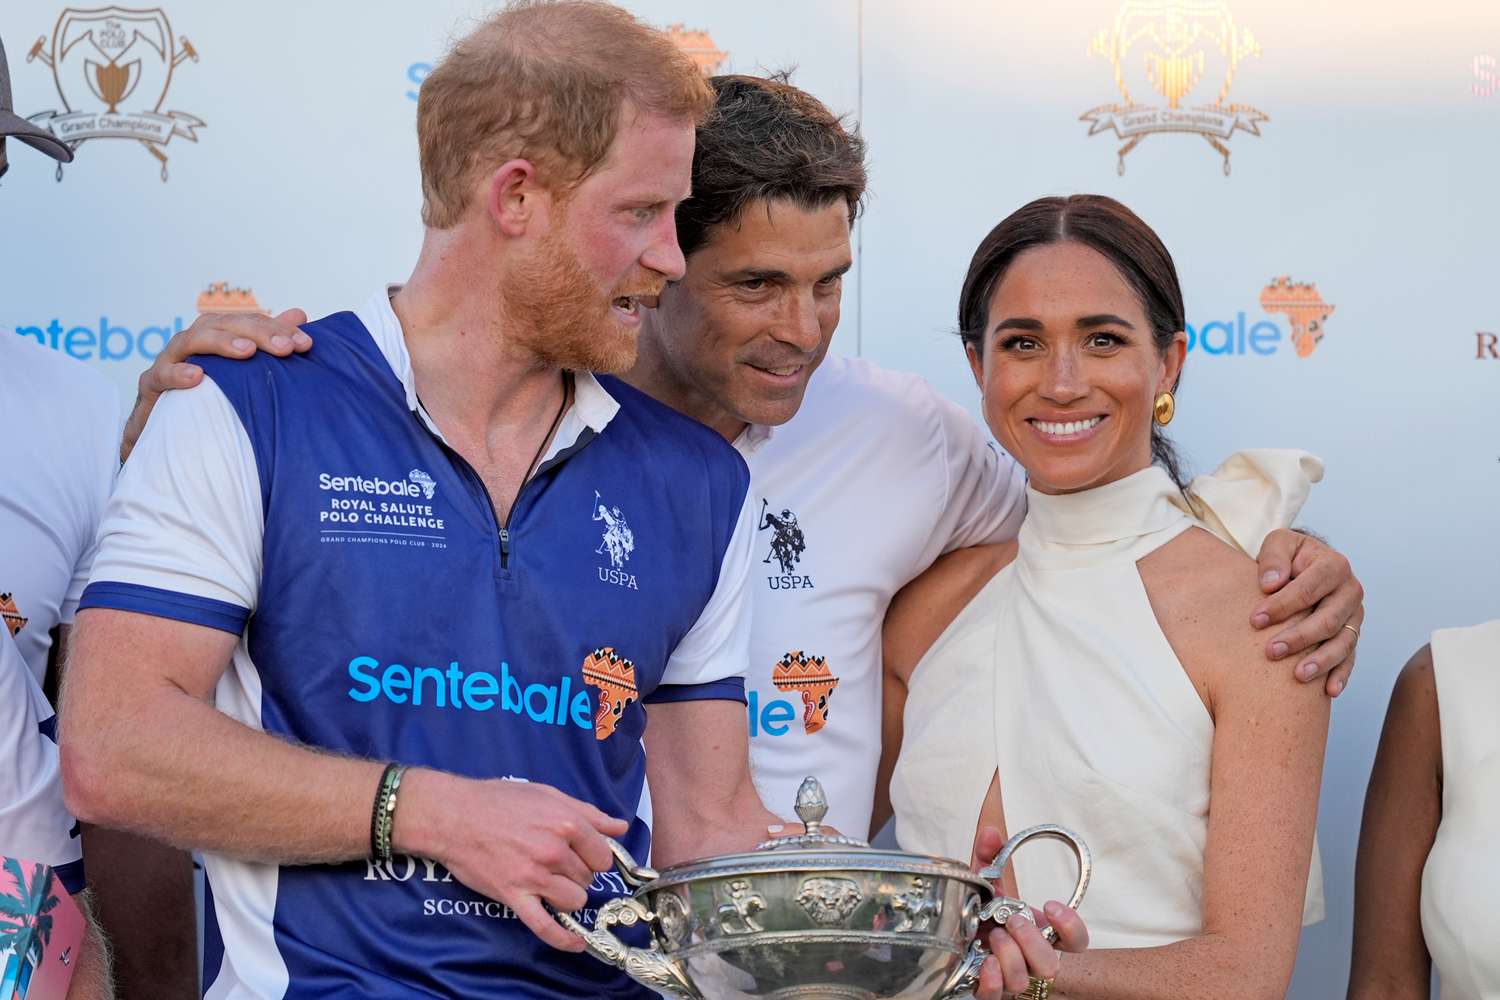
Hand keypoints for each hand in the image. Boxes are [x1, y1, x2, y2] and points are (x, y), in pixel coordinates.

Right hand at [120, 308, 310, 462]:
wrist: (165, 433)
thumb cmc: (210, 397)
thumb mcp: (243, 372)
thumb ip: (268, 342)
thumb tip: (299, 313)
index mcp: (217, 336)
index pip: (249, 323)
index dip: (277, 329)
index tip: (306, 344)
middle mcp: (193, 343)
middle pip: (222, 324)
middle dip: (257, 333)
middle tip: (285, 348)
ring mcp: (169, 362)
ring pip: (189, 340)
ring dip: (220, 343)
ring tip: (247, 351)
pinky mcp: (151, 386)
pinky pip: (160, 375)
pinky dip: (177, 374)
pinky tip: (197, 376)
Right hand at [394, 770, 629, 952]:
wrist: (453, 816)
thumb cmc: (499, 800)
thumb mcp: (548, 795)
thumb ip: (589, 813)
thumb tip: (621, 827)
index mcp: (567, 823)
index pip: (603, 855)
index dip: (594, 856)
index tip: (582, 854)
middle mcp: (554, 851)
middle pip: (588, 878)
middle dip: (577, 873)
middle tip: (556, 862)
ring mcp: (535, 876)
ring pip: (575, 900)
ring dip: (568, 895)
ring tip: (551, 883)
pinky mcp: (514, 896)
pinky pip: (546, 926)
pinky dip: (564, 939)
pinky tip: (577, 943)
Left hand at [970, 827, 1087, 998]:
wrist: (956, 938)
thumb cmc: (982, 912)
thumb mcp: (987, 884)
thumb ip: (990, 858)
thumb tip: (990, 832)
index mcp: (1040, 934)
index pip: (1077, 942)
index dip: (1071, 927)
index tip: (1050, 905)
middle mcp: (1031, 959)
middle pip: (1051, 965)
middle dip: (1031, 940)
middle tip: (1011, 920)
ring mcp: (1012, 976)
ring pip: (1024, 981)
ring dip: (1009, 956)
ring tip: (993, 936)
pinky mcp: (990, 989)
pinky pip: (996, 996)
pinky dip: (992, 981)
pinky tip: (985, 963)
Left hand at [1251, 528, 1364, 697]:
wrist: (1303, 566)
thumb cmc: (1287, 556)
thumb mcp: (1279, 544)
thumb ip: (1274, 557)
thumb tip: (1271, 584)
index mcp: (1334, 566)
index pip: (1310, 588)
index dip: (1283, 605)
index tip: (1255, 620)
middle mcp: (1350, 591)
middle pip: (1328, 619)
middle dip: (1299, 637)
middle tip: (1270, 652)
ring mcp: (1354, 616)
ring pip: (1342, 642)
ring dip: (1321, 661)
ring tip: (1298, 675)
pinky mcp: (1351, 635)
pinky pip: (1350, 658)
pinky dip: (1341, 674)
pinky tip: (1329, 691)